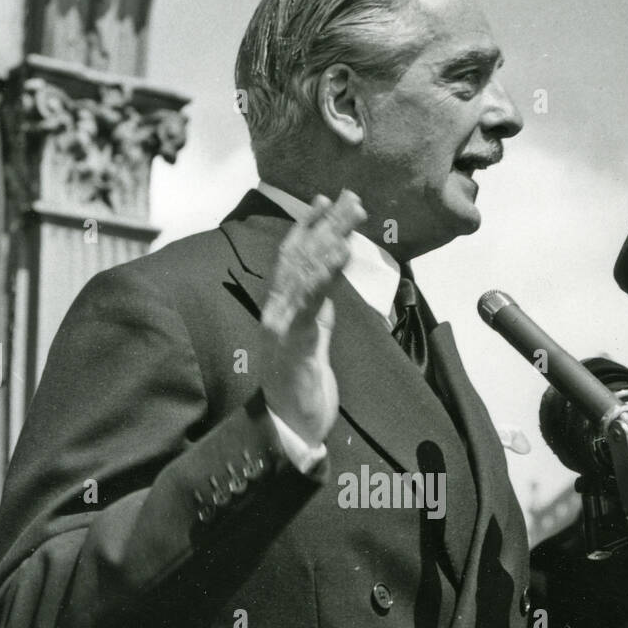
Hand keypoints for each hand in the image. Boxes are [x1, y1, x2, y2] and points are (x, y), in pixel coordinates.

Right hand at [261, 190, 366, 447]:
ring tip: (351, 215)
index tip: (325, 199)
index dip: (306, 227)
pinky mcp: (294, 347)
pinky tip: (341, 254)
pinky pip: (311, 305)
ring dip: (329, 240)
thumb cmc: (299, 390)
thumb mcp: (310, 342)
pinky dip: (326, 276)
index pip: (291, 260)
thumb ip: (315, 313)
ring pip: (304, 275)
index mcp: (281, 312)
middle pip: (299, 258)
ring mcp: (281, 330)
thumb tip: (325, 284)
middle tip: (350, 196)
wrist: (287, 432)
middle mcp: (276, 314)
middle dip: (325, 224)